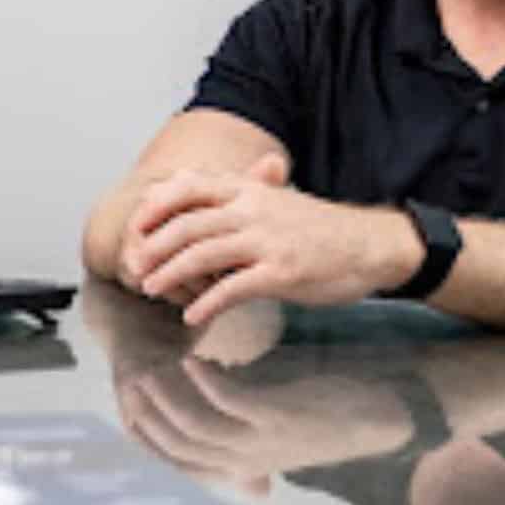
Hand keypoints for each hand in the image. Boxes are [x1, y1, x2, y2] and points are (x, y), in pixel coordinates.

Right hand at [117, 357, 414, 491]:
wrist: (386, 421)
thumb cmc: (335, 423)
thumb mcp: (290, 441)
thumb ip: (259, 448)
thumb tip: (244, 467)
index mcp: (246, 466)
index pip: (183, 460)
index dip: (152, 438)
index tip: (130, 408)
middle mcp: (249, 461)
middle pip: (181, 445)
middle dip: (150, 415)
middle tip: (128, 383)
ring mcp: (264, 443)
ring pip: (198, 426)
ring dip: (169, 398)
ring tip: (150, 370)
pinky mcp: (282, 420)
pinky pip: (232, 403)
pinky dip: (207, 383)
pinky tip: (192, 359)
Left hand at [131, 162, 419, 325]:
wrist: (369, 245)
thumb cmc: (319, 228)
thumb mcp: (275, 200)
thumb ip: (234, 196)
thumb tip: (187, 190)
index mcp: (250, 190)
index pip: (192, 187)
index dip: (159, 205)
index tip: (137, 223)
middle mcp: (255, 210)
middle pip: (189, 223)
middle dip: (155, 246)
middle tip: (135, 265)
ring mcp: (268, 241)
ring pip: (204, 255)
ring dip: (172, 274)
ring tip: (151, 289)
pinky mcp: (281, 272)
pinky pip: (234, 289)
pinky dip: (208, 304)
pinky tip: (192, 317)